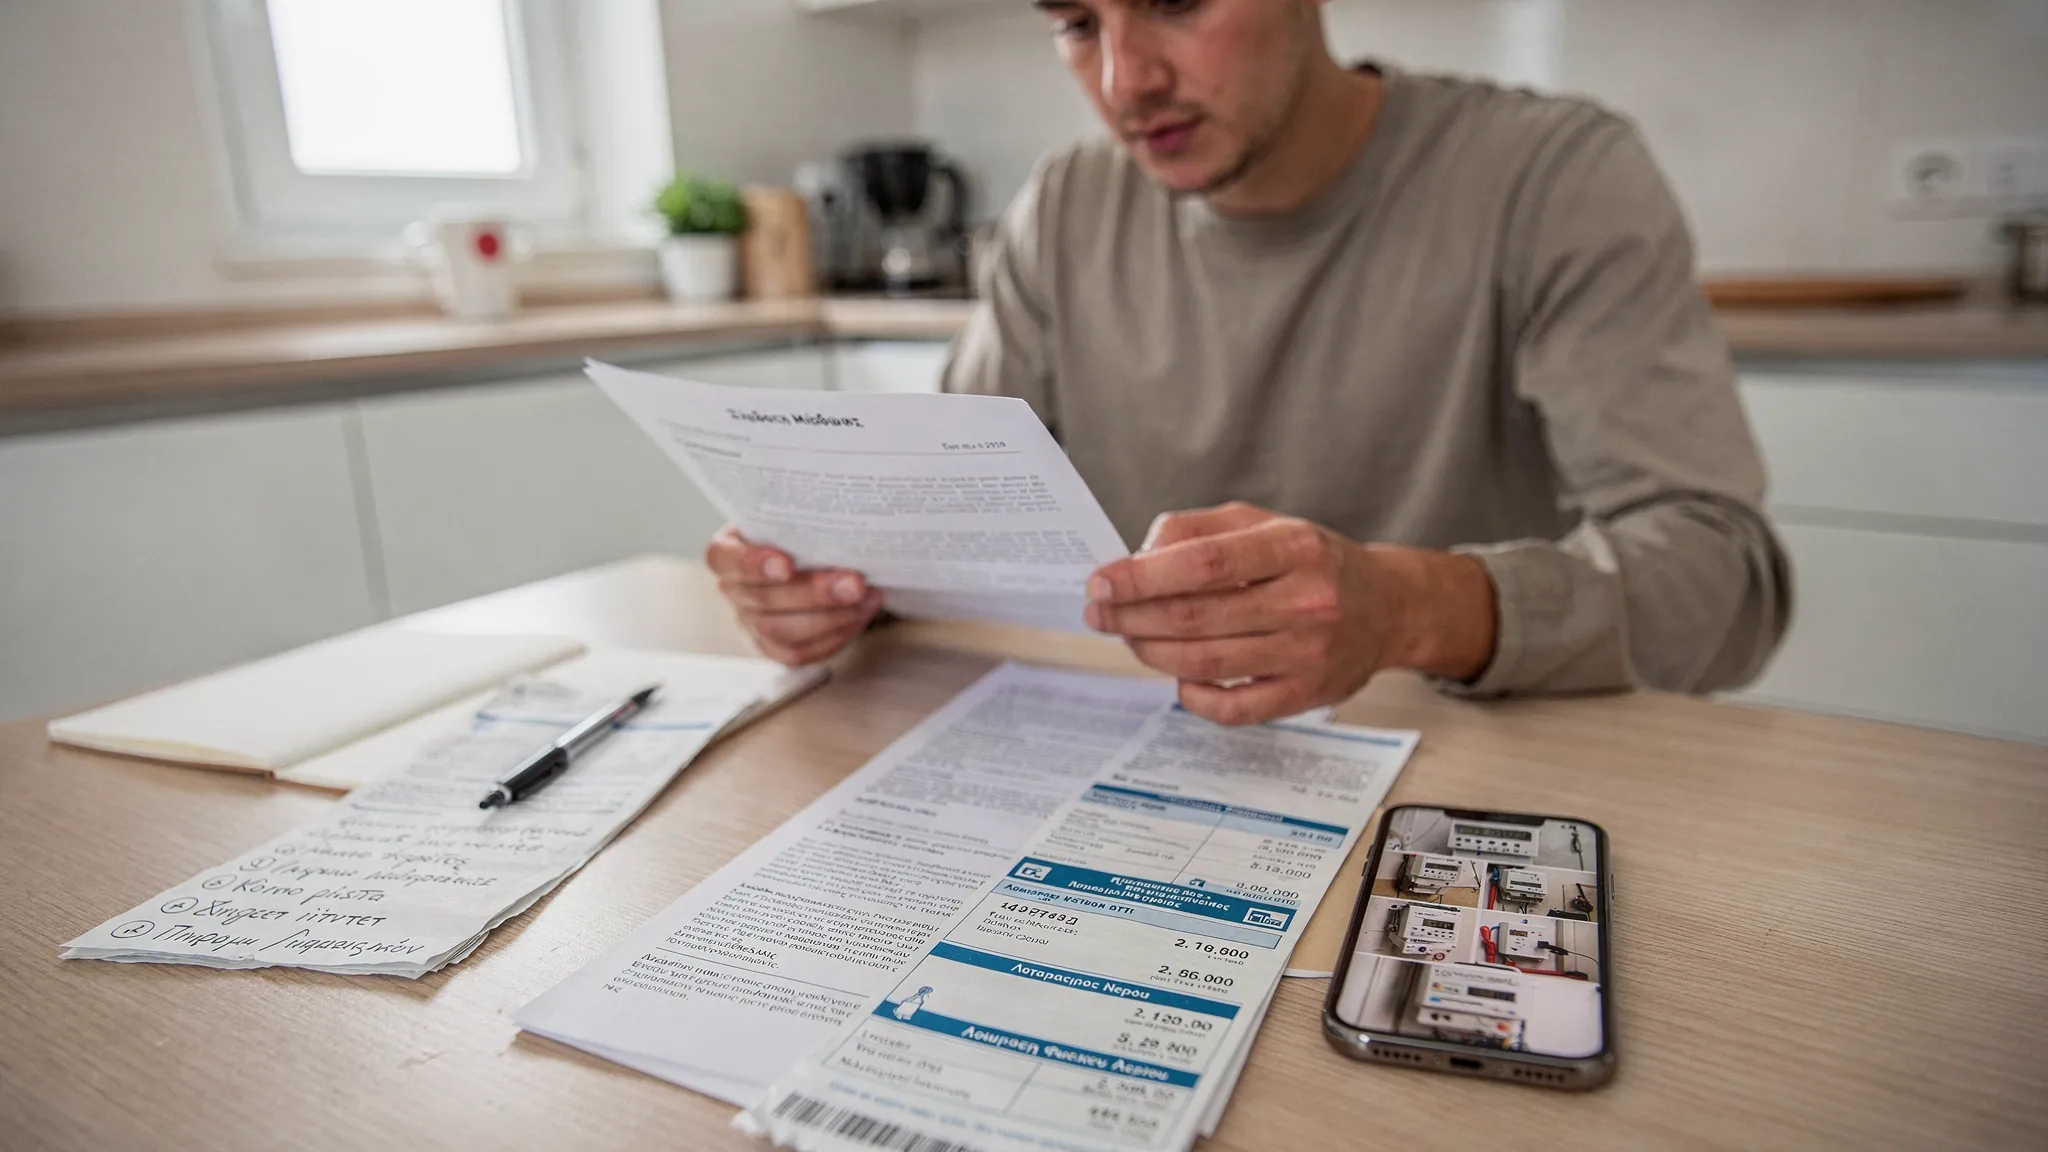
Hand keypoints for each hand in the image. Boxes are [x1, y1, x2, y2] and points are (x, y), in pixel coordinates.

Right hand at [705, 526, 884, 665]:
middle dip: (813, 593)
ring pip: (781, 631)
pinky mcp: (772, 647)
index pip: (727, 559)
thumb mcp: (795, 516)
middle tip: (853, 583)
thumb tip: (842, 517)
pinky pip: (798, 653)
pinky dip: (833, 637)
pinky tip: (858, 616)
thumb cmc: (798, 531)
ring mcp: (750, 622)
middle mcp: (734, 590)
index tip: (787, 564)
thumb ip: (805, 519)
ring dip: (830, 618)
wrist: (809, 555)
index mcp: (727, 552)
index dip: (754, 564)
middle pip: (764, 600)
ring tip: (864, 599)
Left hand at [1083, 503, 1496, 724]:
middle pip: (1195, 616)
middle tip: (1099, 613)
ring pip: (1205, 662)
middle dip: (1132, 616)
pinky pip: (1232, 709)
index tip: (1101, 582)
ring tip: (1128, 638)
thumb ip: (1198, 530)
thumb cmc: (1313, 561)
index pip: (1204, 563)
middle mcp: (1306, 601)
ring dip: (1150, 651)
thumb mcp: (1264, 522)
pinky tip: (1177, 675)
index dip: (1142, 576)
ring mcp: (1308, 654)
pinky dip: (1191, 695)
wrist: (1389, 607)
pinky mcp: (1305, 696)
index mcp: (1295, 547)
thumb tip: (1138, 557)